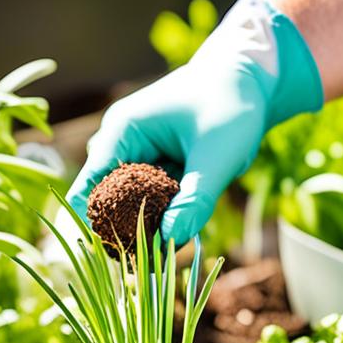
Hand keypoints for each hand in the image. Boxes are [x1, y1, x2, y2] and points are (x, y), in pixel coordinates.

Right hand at [68, 0, 321, 244]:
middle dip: (124, 230)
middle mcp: (121, 140)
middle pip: (107, 198)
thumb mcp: (217, 156)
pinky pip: (150, 196)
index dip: (97, 224)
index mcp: (123, 131)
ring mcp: (137, 150)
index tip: (115, 257)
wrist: (252, 79)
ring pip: (130, 200)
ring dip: (145, 224)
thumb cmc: (232, 105)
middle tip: (147, 263)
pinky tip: (177, 232)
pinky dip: (161, 213)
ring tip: (163, 253)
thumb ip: (194, 200)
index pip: (90, 185)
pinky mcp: (156, 161)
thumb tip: (170, 242)